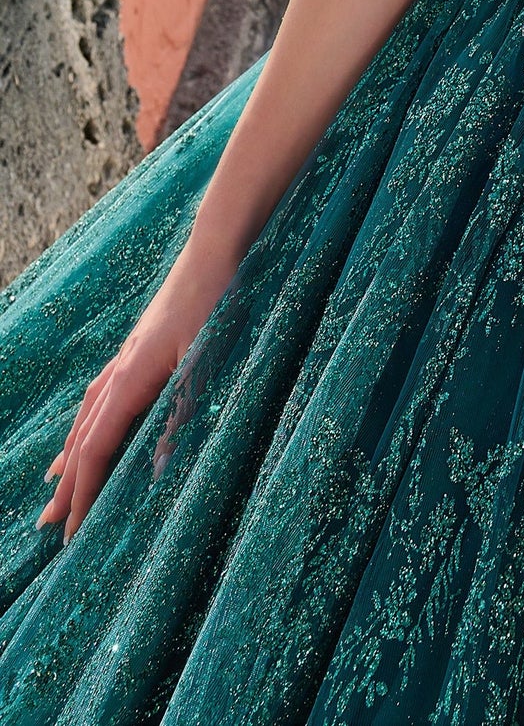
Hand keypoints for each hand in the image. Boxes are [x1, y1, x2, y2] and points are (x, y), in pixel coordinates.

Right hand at [35, 244, 238, 540]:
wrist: (221, 246)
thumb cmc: (218, 300)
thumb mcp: (205, 361)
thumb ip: (181, 413)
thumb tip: (155, 466)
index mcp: (132, 377)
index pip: (96, 446)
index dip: (83, 491)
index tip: (71, 531)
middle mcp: (122, 367)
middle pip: (83, 434)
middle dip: (68, 481)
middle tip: (48, 523)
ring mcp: (130, 352)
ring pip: (89, 412)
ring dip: (73, 449)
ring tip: (57, 479)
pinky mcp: (143, 343)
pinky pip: (104, 390)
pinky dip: (91, 416)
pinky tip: (94, 417)